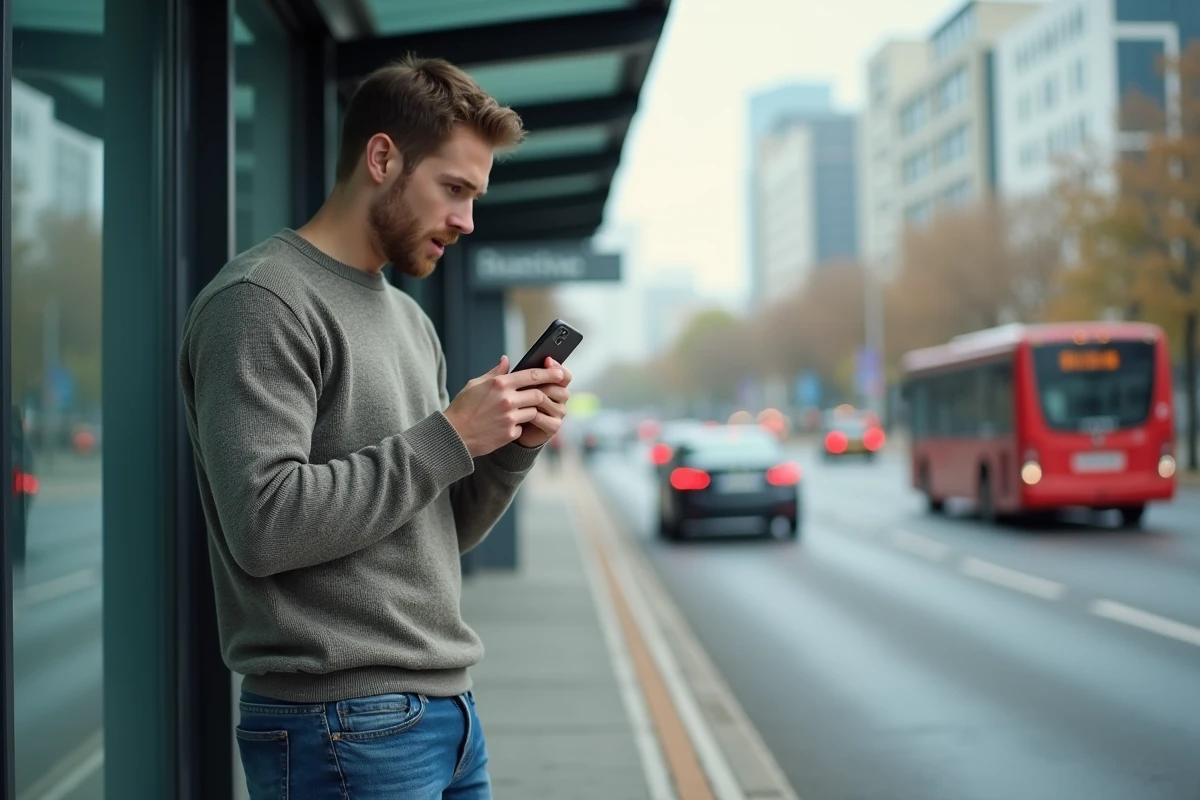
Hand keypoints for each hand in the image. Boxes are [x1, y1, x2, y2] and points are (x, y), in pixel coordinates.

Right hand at [444, 356, 563, 456]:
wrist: (454, 436)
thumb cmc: (462, 408)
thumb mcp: (475, 385)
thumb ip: (494, 373)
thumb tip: (506, 360)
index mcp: (499, 384)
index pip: (531, 375)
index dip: (549, 373)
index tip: (560, 372)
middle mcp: (507, 400)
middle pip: (538, 394)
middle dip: (547, 392)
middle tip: (555, 391)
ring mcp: (509, 418)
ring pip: (534, 411)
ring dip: (532, 410)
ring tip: (524, 410)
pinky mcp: (510, 434)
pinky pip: (523, 427)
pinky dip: (520, 426)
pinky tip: (509, 425)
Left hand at [516, 357, 572, 447]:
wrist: (510, 426)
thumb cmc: (513, 403)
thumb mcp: (510, 386)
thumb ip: (508, 374)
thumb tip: (504, 359)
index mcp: (554, 383)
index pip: (564, 375)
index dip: (557, 368)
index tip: (547, 360)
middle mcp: (559, 397)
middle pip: (562, 389)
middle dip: (546, 385)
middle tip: (532, 383)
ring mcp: (558, 413)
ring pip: (554, 404)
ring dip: (539, 401)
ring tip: (525, 398)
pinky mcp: (554, 426)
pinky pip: (549, 420)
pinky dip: (537, 416)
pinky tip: (525, 414)